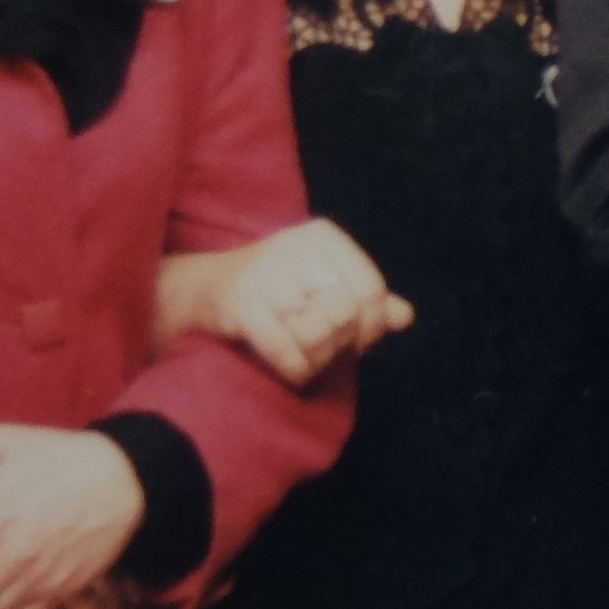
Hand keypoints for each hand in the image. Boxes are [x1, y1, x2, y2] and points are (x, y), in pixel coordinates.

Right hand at [158, 221, 409, 384]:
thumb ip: (368, 301)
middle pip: (347, 312)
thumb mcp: (325, 286)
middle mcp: (296, 248)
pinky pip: (287, 350)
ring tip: (304, 354)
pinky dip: (296, 369)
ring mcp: (265, 275)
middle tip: (323, 347)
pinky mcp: (239, 305)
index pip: (371, 288)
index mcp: (324, 237)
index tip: (358, 340)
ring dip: (316, 357)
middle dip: (341, 341)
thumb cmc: (277, 291)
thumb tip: (404, 315)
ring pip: (319, 333)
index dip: (372, 325)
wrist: (203, 290)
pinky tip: (293, 371)